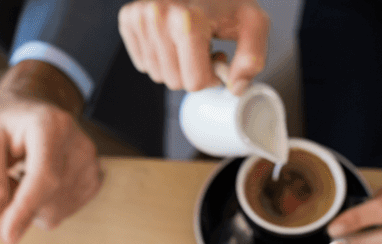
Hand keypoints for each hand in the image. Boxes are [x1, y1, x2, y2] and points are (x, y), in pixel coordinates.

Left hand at [0, 60, 101, 243]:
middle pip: (49, 200)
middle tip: (7, 176)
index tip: (7, 236)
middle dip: (19, 204)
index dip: (25, 209)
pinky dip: (45, 205)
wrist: (34, 111)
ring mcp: (91, 164)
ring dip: (31, 205)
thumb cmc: (5, 126)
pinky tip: (40, 182)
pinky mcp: (94, 180)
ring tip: (24, 174)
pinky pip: (63, 212)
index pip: (44, 177)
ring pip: (56, 212)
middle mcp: (79, 144)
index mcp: (51, 126)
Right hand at [119, 0, 268, 93]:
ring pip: (157, 75)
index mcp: (189, 20)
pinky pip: (142, 62)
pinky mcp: (129, 18)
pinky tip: (172, 37)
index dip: (211, 77)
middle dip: (192, 72)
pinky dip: (159, 57)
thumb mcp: (253, 22)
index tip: (217, 57)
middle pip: (174, 82)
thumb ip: (252, 58)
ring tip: (189, 40)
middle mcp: (159, 17)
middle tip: (203, 47)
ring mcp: (141, 17)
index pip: (194, 82)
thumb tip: (235, 88)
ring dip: (176, 65)